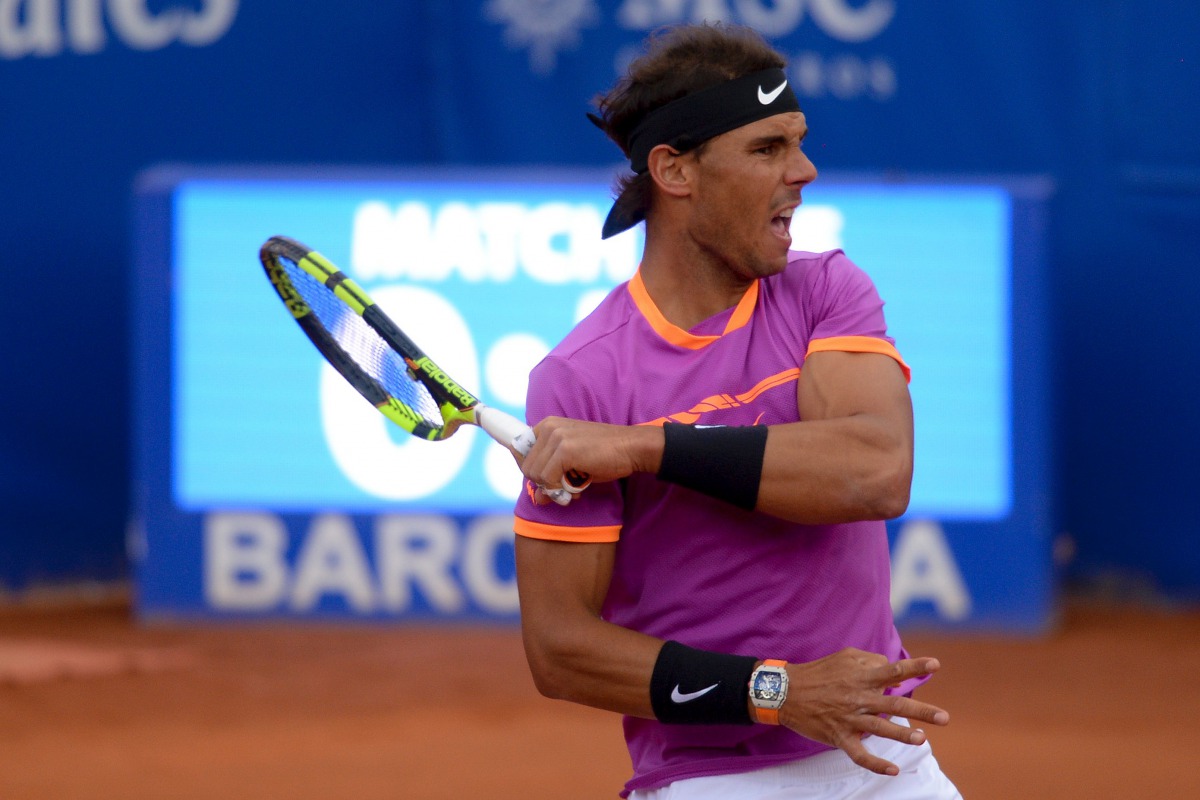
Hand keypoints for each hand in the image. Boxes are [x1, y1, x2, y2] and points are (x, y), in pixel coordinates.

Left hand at [518, 417, 662, 504]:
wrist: (631, 449)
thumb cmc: (604, 456)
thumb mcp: (572, 465)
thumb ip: (551, 478)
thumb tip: (537, 500)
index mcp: (548, 425)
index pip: (519, 451)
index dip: (532, 472)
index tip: (548, 481)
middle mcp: (549, 427)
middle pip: (526, 467)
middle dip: (544, 484)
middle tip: (565, 488)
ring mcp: (556, 437)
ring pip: (534, 475)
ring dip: (553, 489)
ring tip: (573, 488)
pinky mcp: (564, 450)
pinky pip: (547, 479)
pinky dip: (559, 490)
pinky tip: (576, 490)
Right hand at [778, 648, 948, 775]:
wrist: (786, 691)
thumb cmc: (819, 672)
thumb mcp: (844, 656)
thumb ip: (869, 661)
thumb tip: (892, 670)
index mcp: (861, 676)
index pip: (893, 670)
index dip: (915, 667)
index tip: (935, 665)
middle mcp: (858, 697)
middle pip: (895, 704)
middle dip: (921, 711)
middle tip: (944, 718)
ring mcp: (849, 719)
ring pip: (881, 729)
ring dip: (902, 735)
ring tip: (921, 739)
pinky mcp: (839, 736)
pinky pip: (859, 753)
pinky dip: (875, 763)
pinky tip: (892, 771)